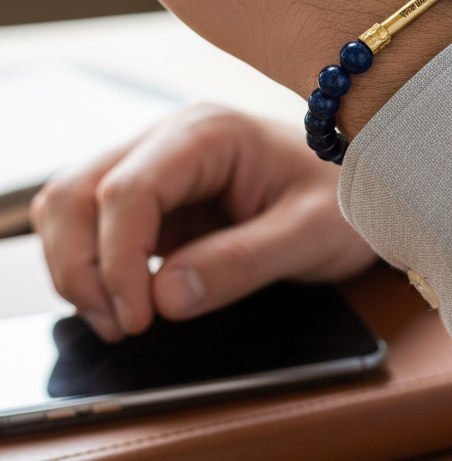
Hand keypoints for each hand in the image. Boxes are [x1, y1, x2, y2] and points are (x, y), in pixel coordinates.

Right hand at [31, 104, 377, 340]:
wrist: (372, 189)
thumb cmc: (349, 200)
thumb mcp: (312, 235)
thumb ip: (243, 263)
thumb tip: (165, 296)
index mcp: (209, 133)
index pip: (128, 189)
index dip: (116, 259)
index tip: (137, 318)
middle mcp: (170, 139)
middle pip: (78, 192)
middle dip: (82, 266)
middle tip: (122, 327)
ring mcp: (156, 166)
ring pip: (71, 206)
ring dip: (77, 267)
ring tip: (121, 321)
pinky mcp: (154, 200)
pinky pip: (93, 226)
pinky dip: (92, 267)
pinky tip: (125, 303)